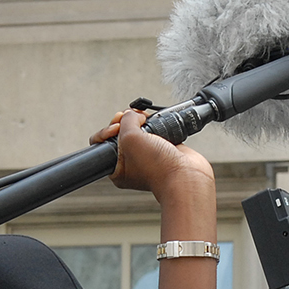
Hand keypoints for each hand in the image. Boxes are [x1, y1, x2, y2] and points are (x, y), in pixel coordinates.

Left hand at [92, 110, 214, 196]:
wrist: (186, 175)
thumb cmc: (158, 168)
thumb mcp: (130, 137)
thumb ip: (127, 120)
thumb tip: (132, 114)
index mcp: (118, 169)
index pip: (103, 144)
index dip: (107, 130)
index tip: (117, 125)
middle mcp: (131, 163)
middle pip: (120, 134)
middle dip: (124, 122)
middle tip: (132, 119)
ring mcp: (148, 155)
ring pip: (138, 130)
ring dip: (140, 120)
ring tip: (145, 118)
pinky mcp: (163, 149)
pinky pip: (154, 131)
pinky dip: (154, 123)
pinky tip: (156, 120)